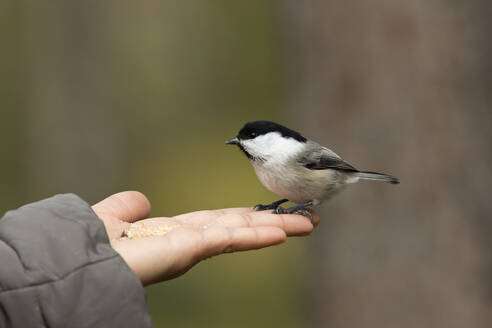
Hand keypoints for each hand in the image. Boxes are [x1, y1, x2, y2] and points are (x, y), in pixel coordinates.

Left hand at [92, 191, 318, 285]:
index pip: (218, 222)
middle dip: (272, 223)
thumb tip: (141, 200)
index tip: (265, 212)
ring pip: (243, 233)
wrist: (77, 262)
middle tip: (305, 218)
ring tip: (308, 222)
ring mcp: (194, 246)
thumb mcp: (111, 217)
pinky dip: (257, 234)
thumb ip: (127, 208)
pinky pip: (230, 238)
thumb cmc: (87, 245)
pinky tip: (282, 230)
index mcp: (174, 232)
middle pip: (239, 227)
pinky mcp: (191, 247)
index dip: (243, 218)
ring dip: (276, 228)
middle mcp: (190, 240)